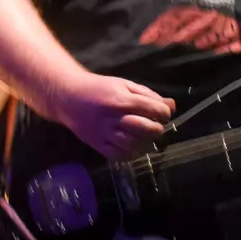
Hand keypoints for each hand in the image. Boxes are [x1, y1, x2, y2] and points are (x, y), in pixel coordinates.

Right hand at [52, 71, 175, 160]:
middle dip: (157, 129)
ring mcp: (105, 133)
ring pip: (132, 144)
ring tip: (145, 136)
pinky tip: (133, 147)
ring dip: (144, 142)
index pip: (153, 109)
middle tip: (156, 126)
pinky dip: (130, 154)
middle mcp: (114, 117)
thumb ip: (148, 95)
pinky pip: (117, 155)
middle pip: (145, 129)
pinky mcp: (97, 144)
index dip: (164, 112)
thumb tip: (171, 105)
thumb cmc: (100, 88)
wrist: (69, 97)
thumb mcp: (125, 85)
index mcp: (122, 99)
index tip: (164, 113)